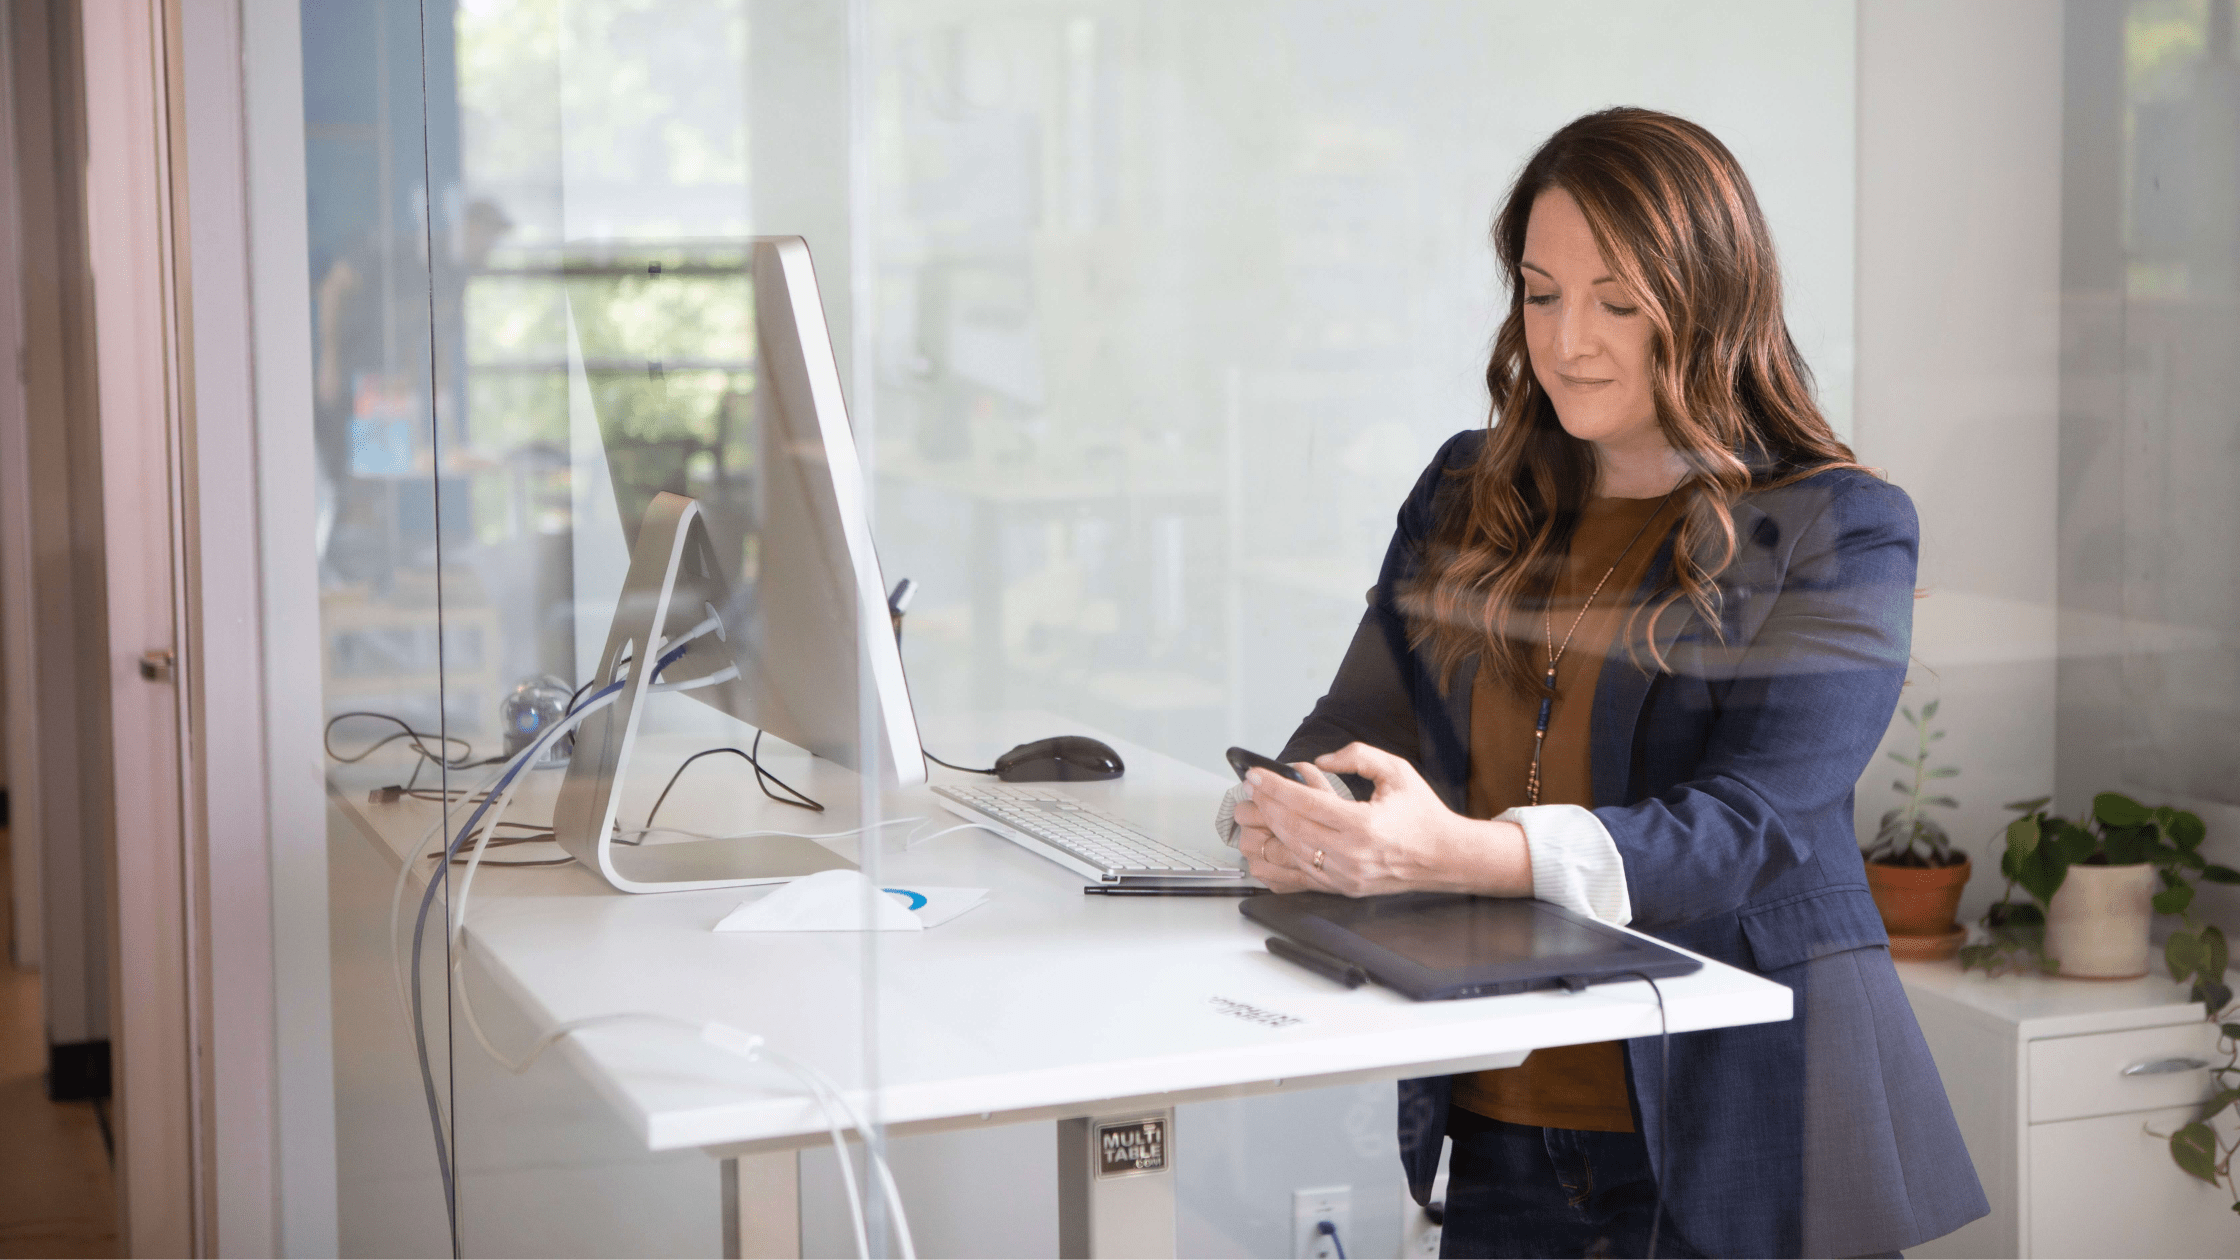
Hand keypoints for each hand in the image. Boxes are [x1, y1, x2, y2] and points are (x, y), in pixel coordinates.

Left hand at [1240, 742, 1530, 897]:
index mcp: (1363, 825)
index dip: (1275, 788)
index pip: (1305, 804)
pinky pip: (1299, 877)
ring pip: (1291, 853)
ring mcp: (1344, 875)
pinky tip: (1262, 847)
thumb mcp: (1397, 771)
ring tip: (1251, 814)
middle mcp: (1351, 854)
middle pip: (1291, 829)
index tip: (1256, 776)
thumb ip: (1358, 755)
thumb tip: (1321, 760)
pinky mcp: (1342, 888)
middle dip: (1264, 806)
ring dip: (1265, 833)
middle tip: (1248, 791)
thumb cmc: (1422, 815)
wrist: (1445, 857)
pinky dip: (1277, 862)